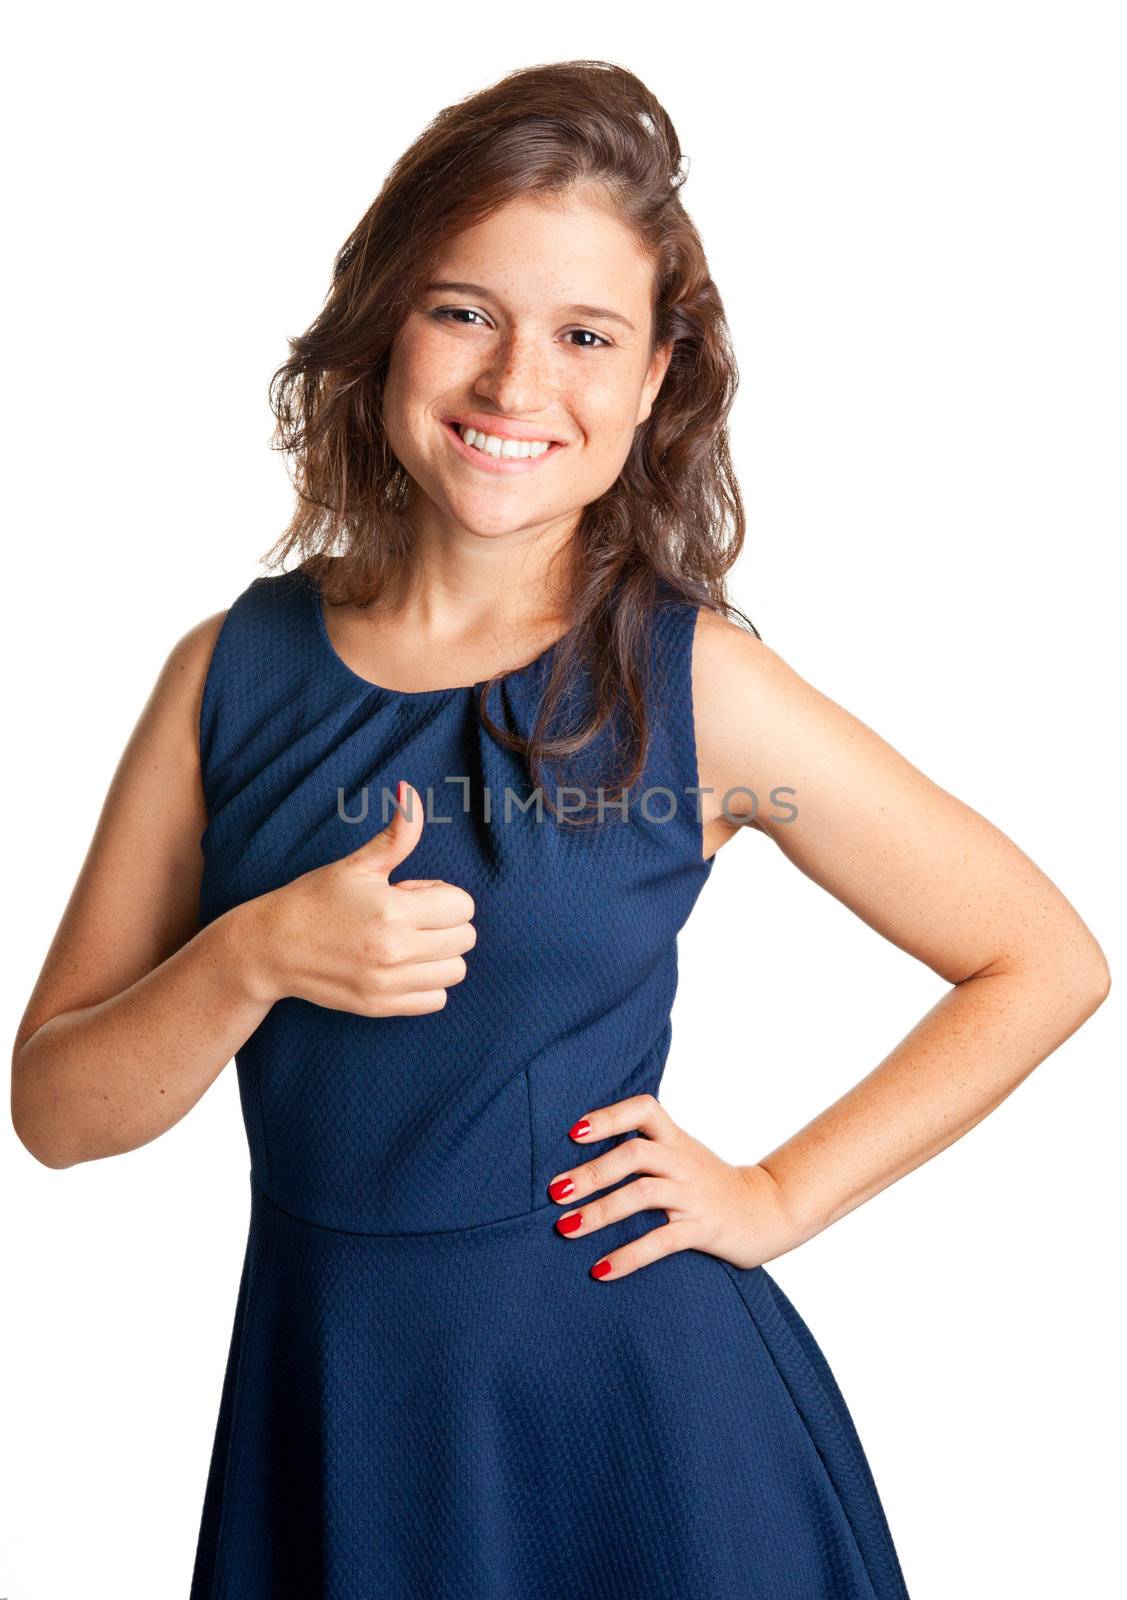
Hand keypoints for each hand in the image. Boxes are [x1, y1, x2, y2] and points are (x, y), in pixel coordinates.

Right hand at [235, 781, 476, 1015]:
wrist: (272, 947)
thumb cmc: (316, 899)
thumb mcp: (357, 865)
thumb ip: (396, 835)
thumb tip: (410, 792)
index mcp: (392, 911)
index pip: (463, 906)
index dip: (442, 895)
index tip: (411, 894)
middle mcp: (394, 951)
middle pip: (465, 939)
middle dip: (445, 923)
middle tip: (408, 917)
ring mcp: (388, 984)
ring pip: (456, 971)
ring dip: (440, 954)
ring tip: (407, 942)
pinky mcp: (381, 1007)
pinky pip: (436, 1000)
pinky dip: (428, 984)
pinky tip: (402, 966)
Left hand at [547, 1093, 800, 1278]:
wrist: (771, 1209)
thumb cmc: (712, 1184)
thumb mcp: (683, 1156)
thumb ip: (646, 1149)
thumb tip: (583, 1158)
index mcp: (677, 1139)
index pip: (644, 1109)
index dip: (609, 1117)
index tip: (574, 1132)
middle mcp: (684, 1162)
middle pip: (634, 1154)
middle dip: (591, 1173)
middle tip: (555, 1192)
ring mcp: (695, 1196)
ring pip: (643, 1194)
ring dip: (600, 1212)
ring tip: (566, 1228)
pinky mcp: (704, 1229)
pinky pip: (662, 1241)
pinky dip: (628, 1256)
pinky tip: (601, 1270)